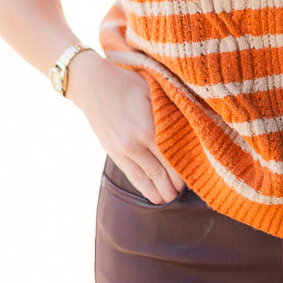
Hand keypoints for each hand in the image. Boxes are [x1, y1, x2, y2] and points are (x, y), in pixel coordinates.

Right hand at [66, 51, 183, 203]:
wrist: (92, 84)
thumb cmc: (126, 83)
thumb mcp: (152, 92)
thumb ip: (168, 112)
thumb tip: (188, 126)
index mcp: (148, 128)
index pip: (170, 158)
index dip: (180, 172)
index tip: (189, 178)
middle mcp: (134, 143)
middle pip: (158, 172)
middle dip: (170, 186)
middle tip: (180, 193)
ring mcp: (121, 149)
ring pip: (143, 178)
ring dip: (156, 191)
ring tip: (167, 199)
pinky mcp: (111, 151)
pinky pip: (129, 174)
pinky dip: (141, 186)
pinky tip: (150, 193)